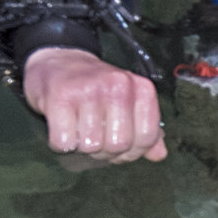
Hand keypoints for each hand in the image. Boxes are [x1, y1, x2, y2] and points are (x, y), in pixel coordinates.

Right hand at [22, 48, 165, 162]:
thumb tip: (160, 155)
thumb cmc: (96, 90)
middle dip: (104, 152)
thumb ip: (146, 129)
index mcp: (141, 88)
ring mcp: (89, 90)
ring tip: (77, 128)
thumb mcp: (128, 102)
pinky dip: (60, 143)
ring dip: (81, 146)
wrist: (57, 62)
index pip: (147, 137)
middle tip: (94, 138)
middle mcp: (118, 85)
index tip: (117, 144)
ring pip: (90, 146)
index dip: (132, 151)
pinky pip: (64, 142)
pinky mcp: (60, 97)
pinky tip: (63, 127)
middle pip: (119, 145)